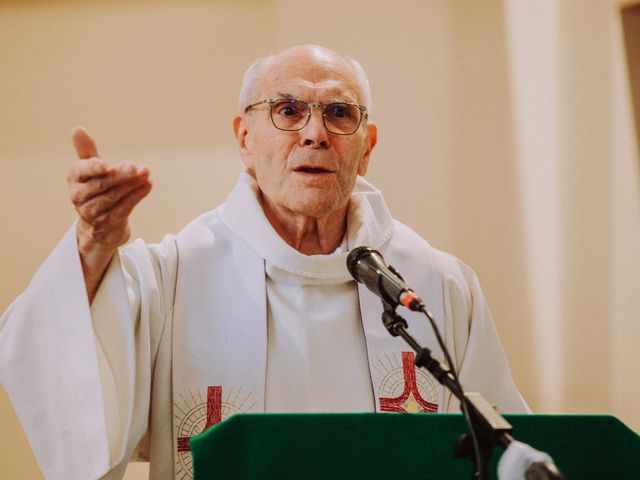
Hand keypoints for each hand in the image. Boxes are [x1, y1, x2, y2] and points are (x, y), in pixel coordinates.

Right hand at [67, 127, 151, 299]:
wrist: (100, 225)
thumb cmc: (96, 190)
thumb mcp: (91, 170)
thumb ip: (87, 151)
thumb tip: (77, 129)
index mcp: (74, 179)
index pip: (81, 171)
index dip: (92, 168)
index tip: (104, 164)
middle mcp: (79, 196)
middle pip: (101, 184)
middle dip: (120, 175)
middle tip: (136, 166)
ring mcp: (92, 212)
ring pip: (114, 196)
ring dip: (132, 184)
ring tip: (146, 173)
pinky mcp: (108, 223)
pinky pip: (124, 208)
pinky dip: (137, 196)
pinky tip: (148, 185)